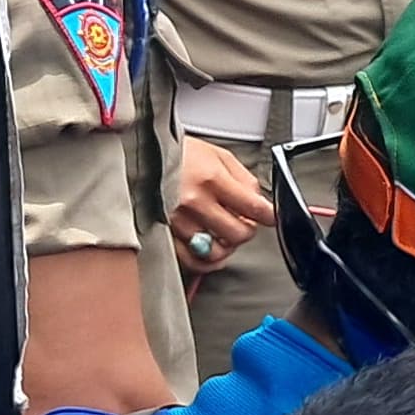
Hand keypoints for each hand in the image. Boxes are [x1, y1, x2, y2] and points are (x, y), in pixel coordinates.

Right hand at [168, 138, 269, 275]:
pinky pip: (191, 261)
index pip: (253, 208)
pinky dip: (204, 260)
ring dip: (225, 245)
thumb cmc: (180, 153)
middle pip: (237, 234)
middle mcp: (194, 203)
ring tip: (224, 234)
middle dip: (246, 230)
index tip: (271, 217)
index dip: (269, 215)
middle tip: (244, 222)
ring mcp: (177, 222)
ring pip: (215, 251)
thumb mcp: (219, 156)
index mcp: (211, 180)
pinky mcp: (163, 235)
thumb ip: (243, 180)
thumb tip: (259, 202)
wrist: (143, 155)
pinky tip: (209, 248)